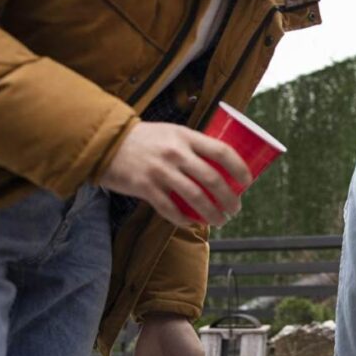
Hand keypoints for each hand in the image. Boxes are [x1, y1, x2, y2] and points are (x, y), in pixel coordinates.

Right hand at [100, 121, 251, 227]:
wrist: (107, 143)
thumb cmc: (146, 139)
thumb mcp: (173, 133)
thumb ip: (193, 146)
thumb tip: (220, 165)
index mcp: (186, 136)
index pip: (222, 151)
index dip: (239, 168)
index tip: (248, 181)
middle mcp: (176, 153)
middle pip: (212, 179)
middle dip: (229, 198)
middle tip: (235, 208)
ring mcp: (160, 171)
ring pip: (195, 198)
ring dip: (212, 213)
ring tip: (220, 221)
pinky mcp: (145, 188)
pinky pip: (170, 210)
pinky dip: (184, 220)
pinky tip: (192, 223)